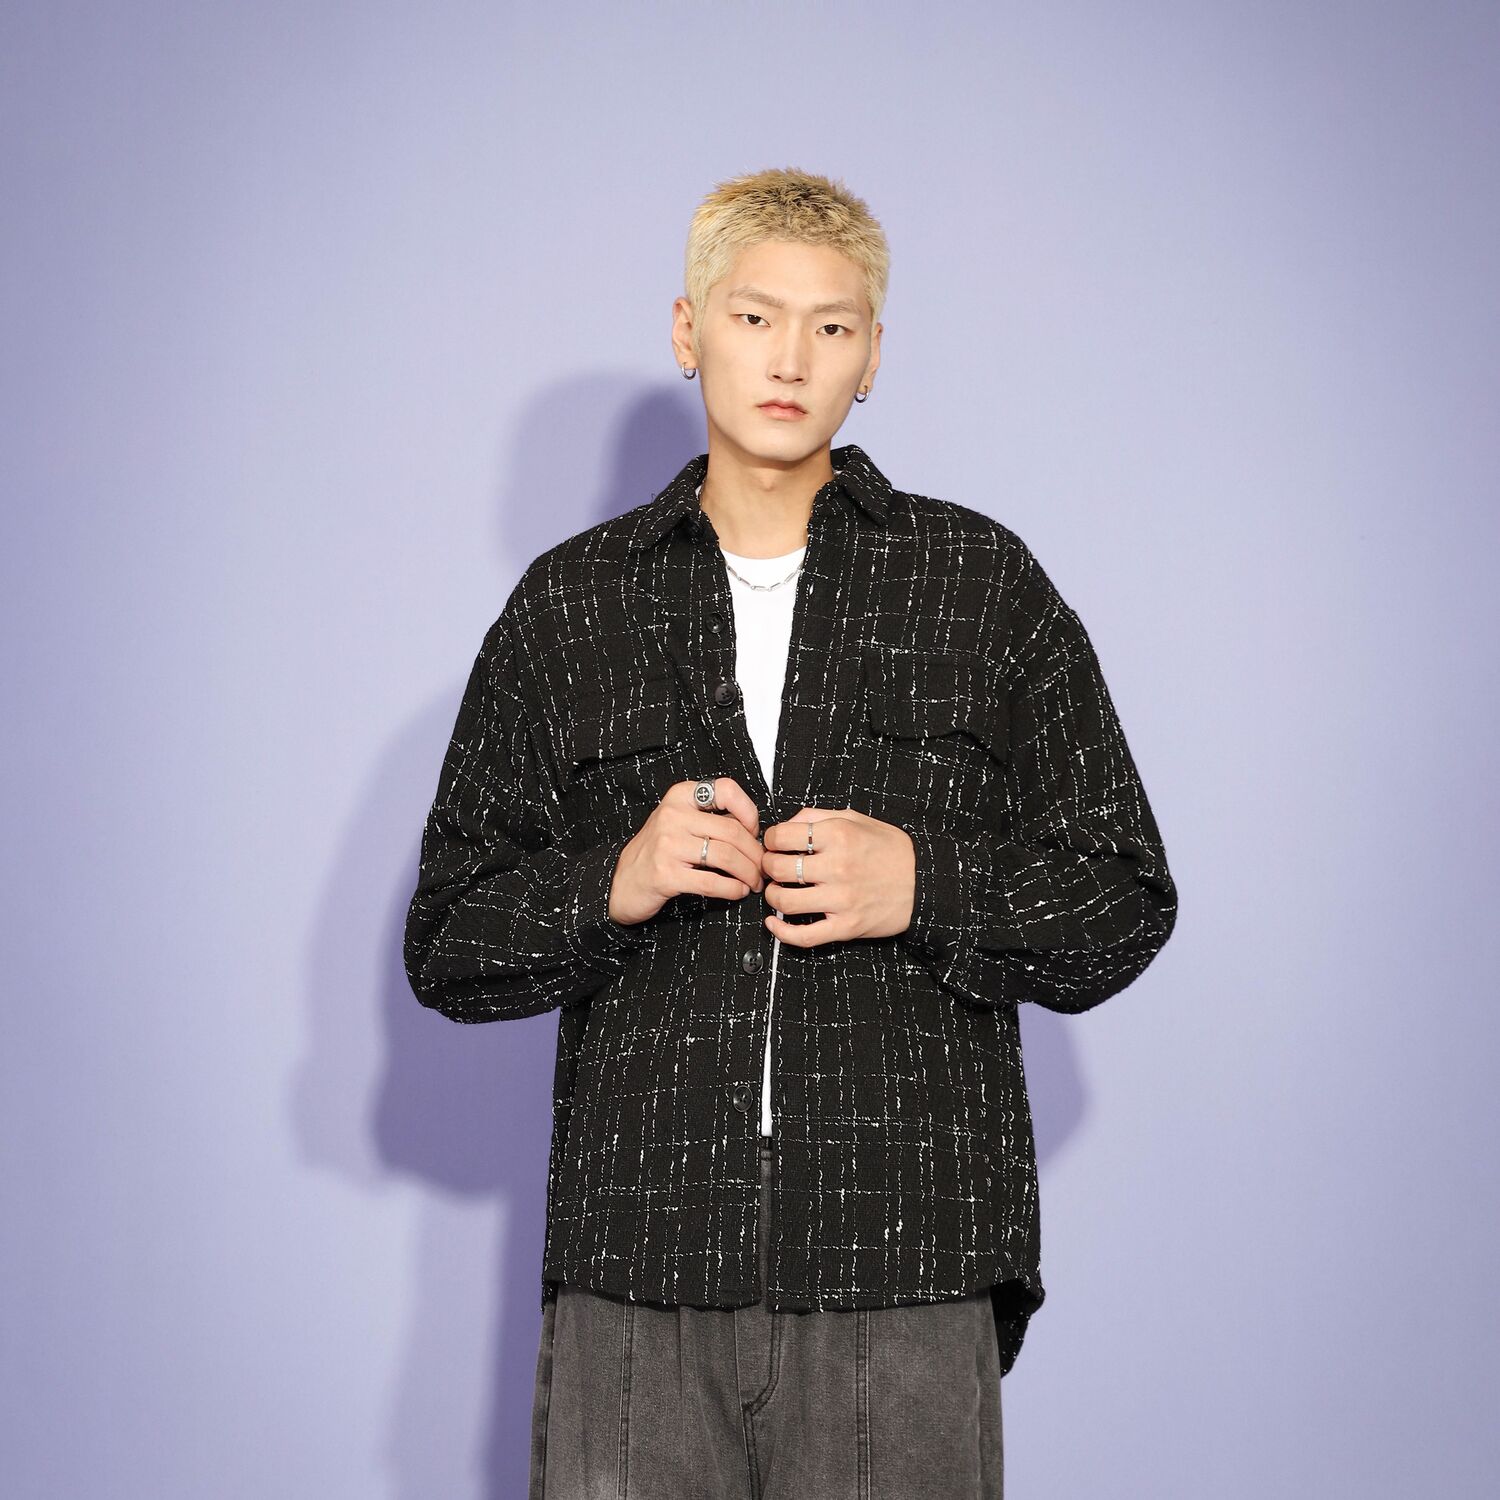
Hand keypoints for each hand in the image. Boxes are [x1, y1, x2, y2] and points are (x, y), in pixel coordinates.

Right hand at [608, 778, 764, 925]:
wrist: (621, 883)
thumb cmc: (658, 852)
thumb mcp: (679, 823)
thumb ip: (711, 819)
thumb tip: (755, 832)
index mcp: (680, 796)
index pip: (726, 790)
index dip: (748, 812)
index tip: (754, 832)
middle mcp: (672, 816)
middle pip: (732, 831)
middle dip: (755, 854)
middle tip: (762, 868)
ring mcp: (667, 845)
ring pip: (726, 856)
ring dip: (748, 874)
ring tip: (754, 883)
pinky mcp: (666, 875)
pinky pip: (712, 882)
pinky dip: (732, 889)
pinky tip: (737, 892)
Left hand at [759, 807, 915, 946]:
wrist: (924, 881)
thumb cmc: (890, 849)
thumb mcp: (857, 820)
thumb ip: (817, 817)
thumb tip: (784, 825)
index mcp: (838, 835)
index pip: (781, 836)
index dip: (770, 840)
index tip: (774, 845)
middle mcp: (838, 866)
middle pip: (778, 868)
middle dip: (767, 867)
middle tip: (772, 868)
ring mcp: (842, 899)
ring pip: (785, 901)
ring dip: (772, 896)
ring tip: (777, 892)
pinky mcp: (847, 926)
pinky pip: (804, 936)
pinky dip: (782, 932)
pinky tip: (774, 924)